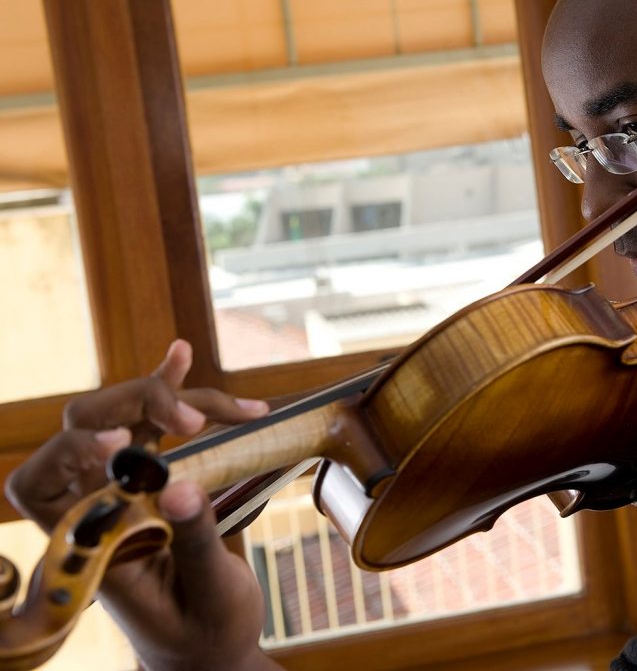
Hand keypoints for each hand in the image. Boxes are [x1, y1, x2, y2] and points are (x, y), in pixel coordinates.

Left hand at [5, 340, 283, 670]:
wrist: (212, 647)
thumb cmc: (203, 633)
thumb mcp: (209, 595)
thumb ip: (193, 541)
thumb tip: (178, 484)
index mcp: (90, 547)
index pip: (38, 487)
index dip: (68, 452)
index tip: (122, 441)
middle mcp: (99, 509)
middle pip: (84, 429)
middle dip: (137, 408)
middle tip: (192, 421)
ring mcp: (127, 489)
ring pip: (130, 417)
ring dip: (175, 398)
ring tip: (238, 406)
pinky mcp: (159, 478)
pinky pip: (156, 424)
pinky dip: (170, 388)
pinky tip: (180, 355)